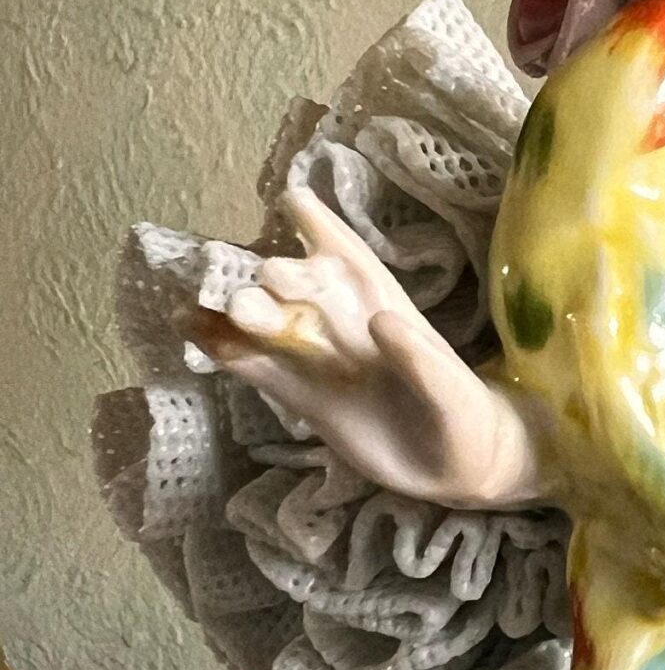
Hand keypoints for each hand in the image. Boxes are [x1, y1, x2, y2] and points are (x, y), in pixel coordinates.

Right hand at [196, 185, 543, 509]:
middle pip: (302, 287)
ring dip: (238, 312)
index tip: (292, 200)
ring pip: (270, 323)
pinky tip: (193, 332)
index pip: (350, 257)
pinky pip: (259, 366)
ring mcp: (321, 358)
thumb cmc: (465, 416)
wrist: (458, 469)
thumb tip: (380, 320)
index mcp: (385, 306)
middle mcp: (345, 324)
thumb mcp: (451, 389)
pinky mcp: (304, 396)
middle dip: (278, 279)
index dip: (323, 228)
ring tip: (199, 305)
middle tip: (259, 287)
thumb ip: (419, 357)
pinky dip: (227, 350)